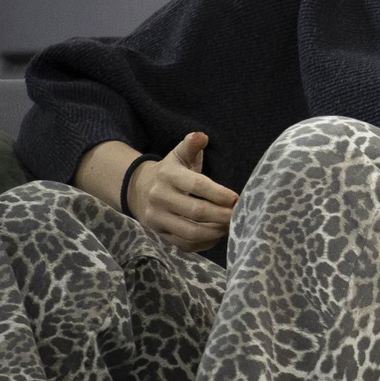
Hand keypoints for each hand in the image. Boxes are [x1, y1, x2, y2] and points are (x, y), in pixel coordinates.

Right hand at [129, 132, 237, 253]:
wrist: (140, 189)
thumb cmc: (171, 171)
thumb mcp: (179, 154)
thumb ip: (191, 145)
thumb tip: (201, 136)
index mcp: (168, 176)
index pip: (196, 185)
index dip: (218, 193)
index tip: (236, 199)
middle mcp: (160, 198)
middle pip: (196, 212)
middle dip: (222, 215)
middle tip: (240, 215)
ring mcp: (158, 219)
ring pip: (190, 232)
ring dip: (215, 232)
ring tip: (232, 226)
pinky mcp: (160, 234)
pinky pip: (185, 244)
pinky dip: (205, 243)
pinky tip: (218, 235)